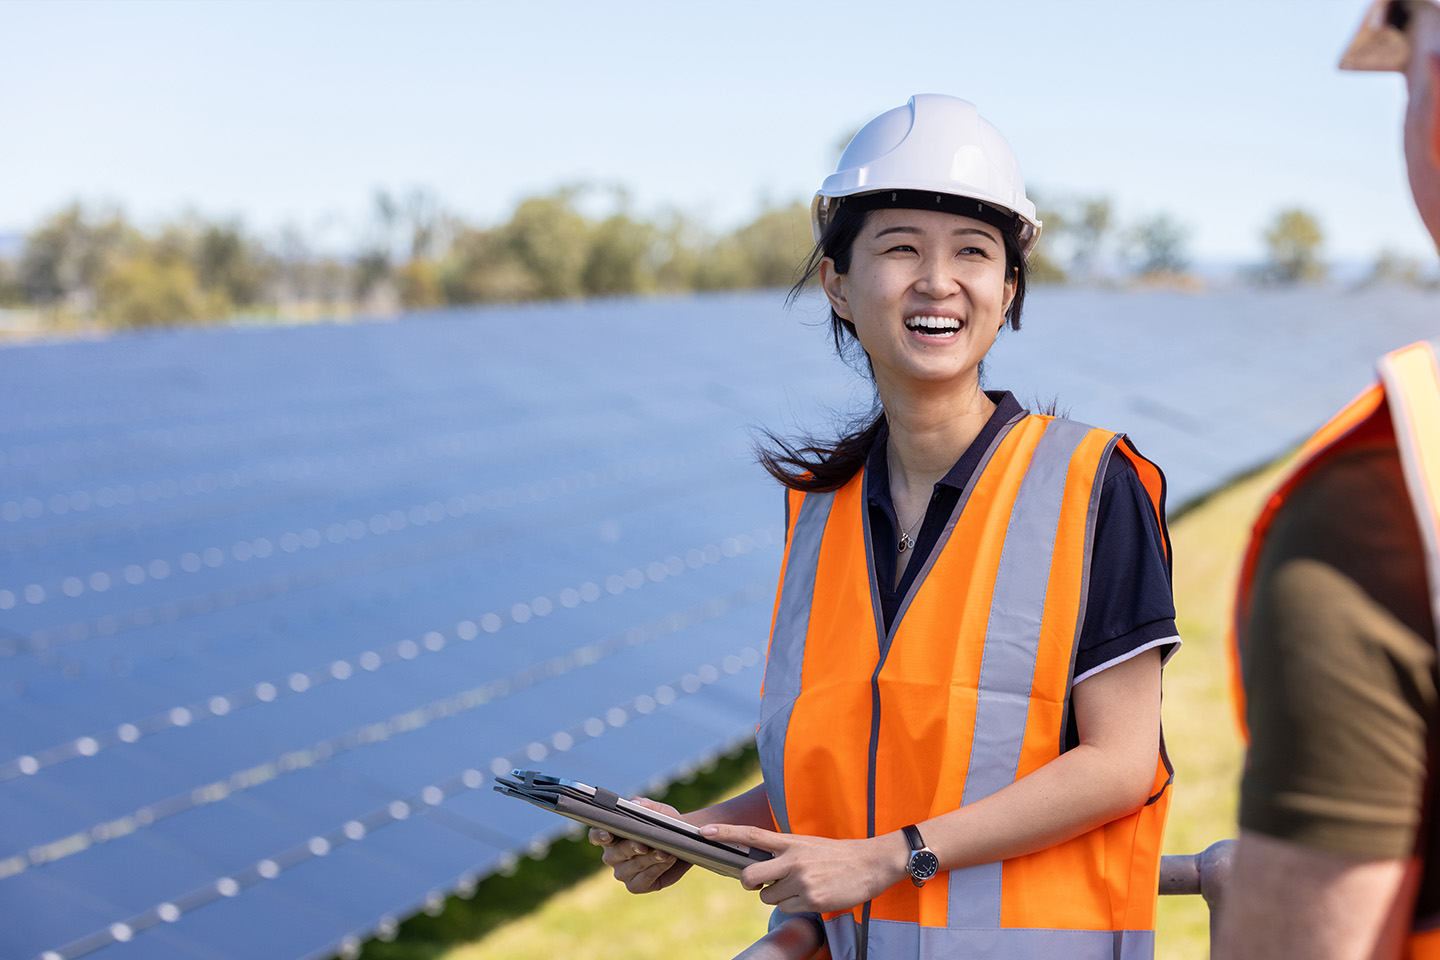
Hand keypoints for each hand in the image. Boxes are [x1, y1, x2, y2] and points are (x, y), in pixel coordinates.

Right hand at [587, 797, 693, 892]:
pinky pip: (643, 880)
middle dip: (631, 848)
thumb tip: (634, 803)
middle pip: (616, 853)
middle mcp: (612, 856)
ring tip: (665, 852)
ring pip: (632, 867)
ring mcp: (622, 873)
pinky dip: (657, 869)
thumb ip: (645, 805)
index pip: (595, 836)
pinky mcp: (636, 886)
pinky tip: (667, 861)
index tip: (609, 834)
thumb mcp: (658, 811)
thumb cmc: (664, 824)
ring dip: (649, 859)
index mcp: (610, 835)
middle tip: (645, 844)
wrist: (683, 843)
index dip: (599, 835)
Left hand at [701, 823, 907, 913]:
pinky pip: (787, 908)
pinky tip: (813, 895)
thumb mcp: (807, 845)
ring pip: (768, 897)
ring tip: (802, 886)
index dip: (725, 834)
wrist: (870, 864)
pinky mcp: (811, 899)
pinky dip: (796, 905)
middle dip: (751, 884)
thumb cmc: (836, 854)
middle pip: (750, 876)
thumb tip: (759, 870)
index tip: (703, 833)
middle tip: (763, 883)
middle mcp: (792, 860)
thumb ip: (782, 853)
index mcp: (790, 841)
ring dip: (779, 896)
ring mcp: (801, 880)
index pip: (751, 834)